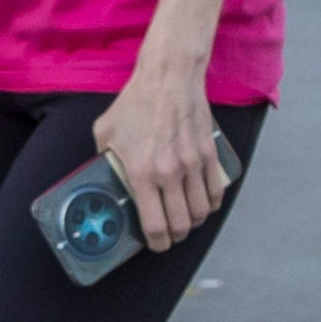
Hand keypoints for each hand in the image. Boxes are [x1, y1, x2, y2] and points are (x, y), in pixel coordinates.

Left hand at [87, 73, 228, 252]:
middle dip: (176, 236)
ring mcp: (193, 164)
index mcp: (141, 173)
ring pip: (202, 212)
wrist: (169, 78)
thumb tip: (105, 178)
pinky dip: (210, 204)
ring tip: (185, 219)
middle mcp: (169, 173)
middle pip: (182, 225)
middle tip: (170, 233)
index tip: (156, 243)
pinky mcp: (209, 154)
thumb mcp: (105, 133)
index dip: (157, 243)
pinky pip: (216, 192)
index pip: (155, 226)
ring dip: (194, 222)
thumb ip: (104, 160)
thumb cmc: (135, 103)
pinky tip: (202, 203)